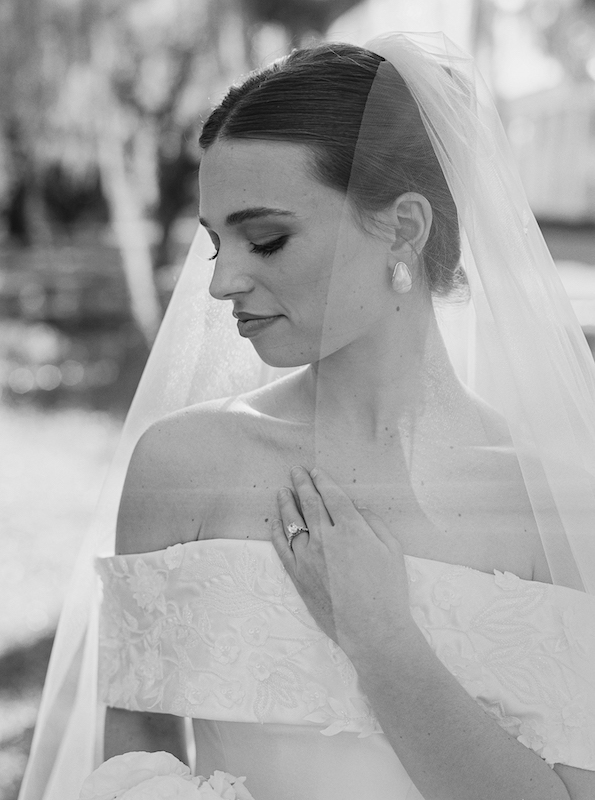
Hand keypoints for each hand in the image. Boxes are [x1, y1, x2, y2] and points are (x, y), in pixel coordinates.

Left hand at [270, 466, 413, 658]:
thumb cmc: (388, 591)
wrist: (372, 629)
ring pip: (292, 522)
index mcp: (352, 529)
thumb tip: (356, 508)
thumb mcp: (393, 550)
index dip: (323, 480)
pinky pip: (282, 548)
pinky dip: (276, 532)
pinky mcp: (298, 575)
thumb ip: (374, 523)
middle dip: (302, 483)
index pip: (332, 496)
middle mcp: (326, 538)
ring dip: (286, 503)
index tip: (316, 471)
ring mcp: (308, 557)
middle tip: (296, 471)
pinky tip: (274, 522)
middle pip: (309, 503)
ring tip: (282, 490)